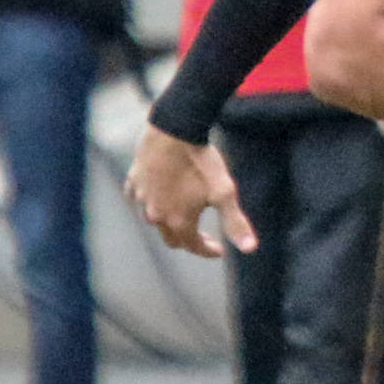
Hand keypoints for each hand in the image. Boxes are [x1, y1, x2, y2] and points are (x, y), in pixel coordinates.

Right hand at [127, 130, 257, 256]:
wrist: (175, 132)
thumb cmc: (202, 163)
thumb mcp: (224, 194)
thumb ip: (235, 223)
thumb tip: (250, 249)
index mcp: (178, 221)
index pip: (193, 246)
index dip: (207, 251)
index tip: (219, 250)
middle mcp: (155, 215)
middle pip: (171, 239)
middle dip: (189, 241)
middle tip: (203, 236)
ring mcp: (141, 198)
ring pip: (154, 220)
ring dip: (168, 223)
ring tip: (182, 216)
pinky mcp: (133, 181)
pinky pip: (137, 199)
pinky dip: (148, 203)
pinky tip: (156, 198)